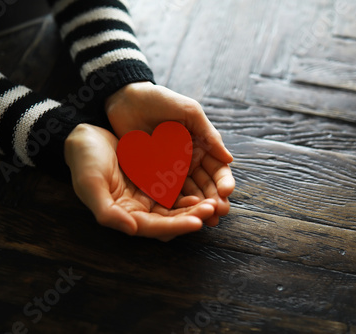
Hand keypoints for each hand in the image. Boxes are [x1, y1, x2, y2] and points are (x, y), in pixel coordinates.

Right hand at [64, 123, 217, 240]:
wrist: (85, 135)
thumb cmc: (83, 160)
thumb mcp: (90, 184)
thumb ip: (108, 212)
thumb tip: (132, 230)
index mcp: (123, 215)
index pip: (153, 227)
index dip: (175, 226)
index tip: (197, 223)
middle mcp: (137, 209)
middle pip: (169, 219)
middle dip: (192, 216)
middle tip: (213, 209)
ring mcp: (147, 194)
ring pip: (176, 205)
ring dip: (195, 205)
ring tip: (214, 200)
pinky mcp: (154, 178)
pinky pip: (176, 187)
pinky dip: (189, 188)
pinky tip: (204, 184)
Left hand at [105, 82, 234, 225]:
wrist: (127, 100)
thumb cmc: (161, 100)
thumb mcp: (190, 112)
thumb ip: (209, 134)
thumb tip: (229, 158)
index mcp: (201, 147)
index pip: (217, 169)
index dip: (223, 181)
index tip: (226, 191)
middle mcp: (189, 162)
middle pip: (205, 186)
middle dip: (214, 199)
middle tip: (219, 213)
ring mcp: (171, 171)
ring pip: (188, 193)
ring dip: (197, 207)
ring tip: (206, 220)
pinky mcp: (152, 176)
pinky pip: (165, 193)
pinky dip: (174, 205)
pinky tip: (180, 215)